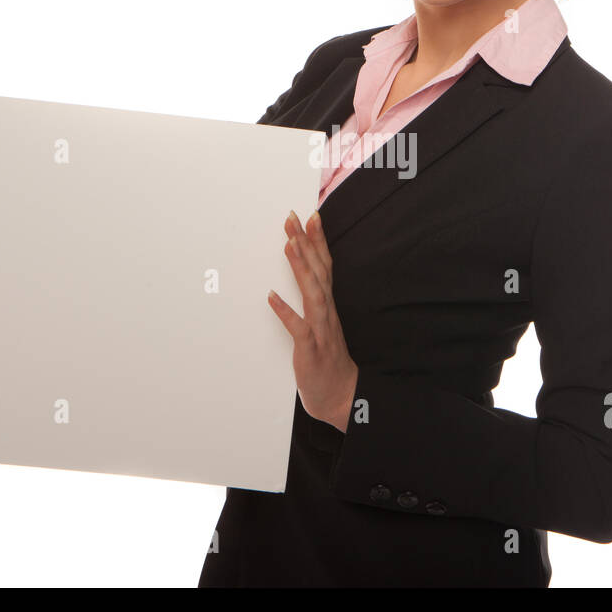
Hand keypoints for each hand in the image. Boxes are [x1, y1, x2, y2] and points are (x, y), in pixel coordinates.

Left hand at [268, 210, 358, 432]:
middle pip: (318, 272)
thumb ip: (314, 299)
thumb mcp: (322, 323)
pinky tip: (271, 297)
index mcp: (328, 305)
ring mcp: (320, 330)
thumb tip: (305, 273)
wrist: (340, 395)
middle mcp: (326, 313)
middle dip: (306, 243)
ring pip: (312, 293)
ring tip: (289, 244)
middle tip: (293, 218)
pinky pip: (298, 329)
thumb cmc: (327, 359)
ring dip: (301, 268)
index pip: (325, 266)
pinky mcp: (310, 349)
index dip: (318, 241)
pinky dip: (286, 312)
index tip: (310, 216)